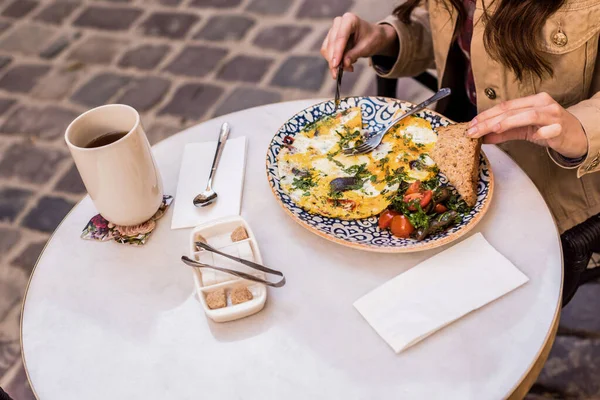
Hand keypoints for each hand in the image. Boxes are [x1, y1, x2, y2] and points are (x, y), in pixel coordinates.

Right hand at [320, 12, 398, 78]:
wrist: (373, 37)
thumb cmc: (372, 39)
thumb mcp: (366, 47)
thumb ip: (354, 55)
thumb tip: (344, 64)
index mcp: (349, 19)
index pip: (341, 37)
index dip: (337, 52)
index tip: (336, 65)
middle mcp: (339, 23)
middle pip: (332, 43)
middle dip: (334, 60)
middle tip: (338, 73)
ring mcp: (333, 30)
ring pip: (327, 49)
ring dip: (334, 62)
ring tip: (348, 68)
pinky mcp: (330, 39)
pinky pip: (327, 52)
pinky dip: (334, 61)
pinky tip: (345, 64)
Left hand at [467, 92, 587, 157]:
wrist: (576, 135)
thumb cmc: (548, 129)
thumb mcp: (523, 130)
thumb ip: (504, 132)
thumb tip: (482, 137)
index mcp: (532, 101)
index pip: (504, 106)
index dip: (486, 115)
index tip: (471, 125)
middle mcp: (542, 104)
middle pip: (512, 111)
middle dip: (489, 121)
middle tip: (473, 131)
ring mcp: (553, 115)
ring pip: (529, 115)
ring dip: (510, 122)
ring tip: (494, 129)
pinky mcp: (561, 128)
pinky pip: (549, 130)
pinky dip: (540, 133)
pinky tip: (533, 137)